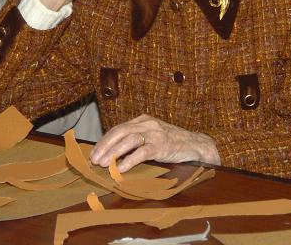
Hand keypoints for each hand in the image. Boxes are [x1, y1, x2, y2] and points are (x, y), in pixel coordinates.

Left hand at [90, 114, 220, 172]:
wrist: (196, 145)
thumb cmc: (172, 143)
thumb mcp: (152, 136)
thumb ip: (137, 139)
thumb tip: (114, 153)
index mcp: (143, 120)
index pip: (118, 128)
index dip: (104, 140)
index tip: (94, 152)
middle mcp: (147, 124)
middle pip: (120, 132)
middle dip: (105, 146)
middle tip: (94, 159)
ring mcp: (155, 134)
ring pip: (129, 140)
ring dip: (113, 153)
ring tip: (103, 164)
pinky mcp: (161, 146)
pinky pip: (142, 152)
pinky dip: (129, 160)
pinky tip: (120, 168)